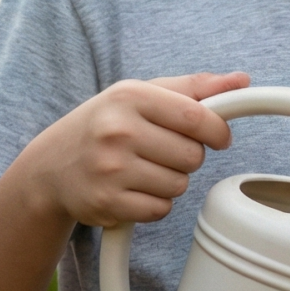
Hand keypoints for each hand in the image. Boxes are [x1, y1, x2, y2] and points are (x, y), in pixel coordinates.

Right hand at [19, 72, 246, 228]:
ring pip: (179, 185)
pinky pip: (160, 209)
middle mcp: (117, 131)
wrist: (49, 167)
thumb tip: (240, 81)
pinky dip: (155, 204)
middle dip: (189, 156)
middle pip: (193, 156)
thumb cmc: (106, 125)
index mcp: (130, 97)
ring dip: (171, 181)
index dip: (218, 131)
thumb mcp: (142, 94)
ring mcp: (109, 169)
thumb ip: (193, 87)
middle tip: (163, 151)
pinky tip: (133, 189)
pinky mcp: (106, 204)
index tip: (219, 136)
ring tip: (143, 169)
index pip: (197, 117)